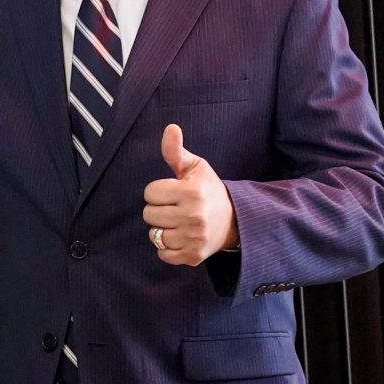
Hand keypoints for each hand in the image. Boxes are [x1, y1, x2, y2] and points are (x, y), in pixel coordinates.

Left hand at [142, 123, 237, 264]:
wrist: (235, 220)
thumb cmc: (209, 190)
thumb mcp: (195, 167)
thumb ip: (176, 150)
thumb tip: (170, 128)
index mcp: (191, 192)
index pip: (150, 193)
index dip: (158, 192)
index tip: (172, 193)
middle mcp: (194, 216)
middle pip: (149, 214)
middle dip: (158, 210)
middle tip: (175, 208)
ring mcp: (194, 238)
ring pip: (154, 235)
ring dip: (162, 229)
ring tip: (178, 222)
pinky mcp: (194, 256)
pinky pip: (163, 254)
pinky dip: (166, 248)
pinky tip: (179, 237)